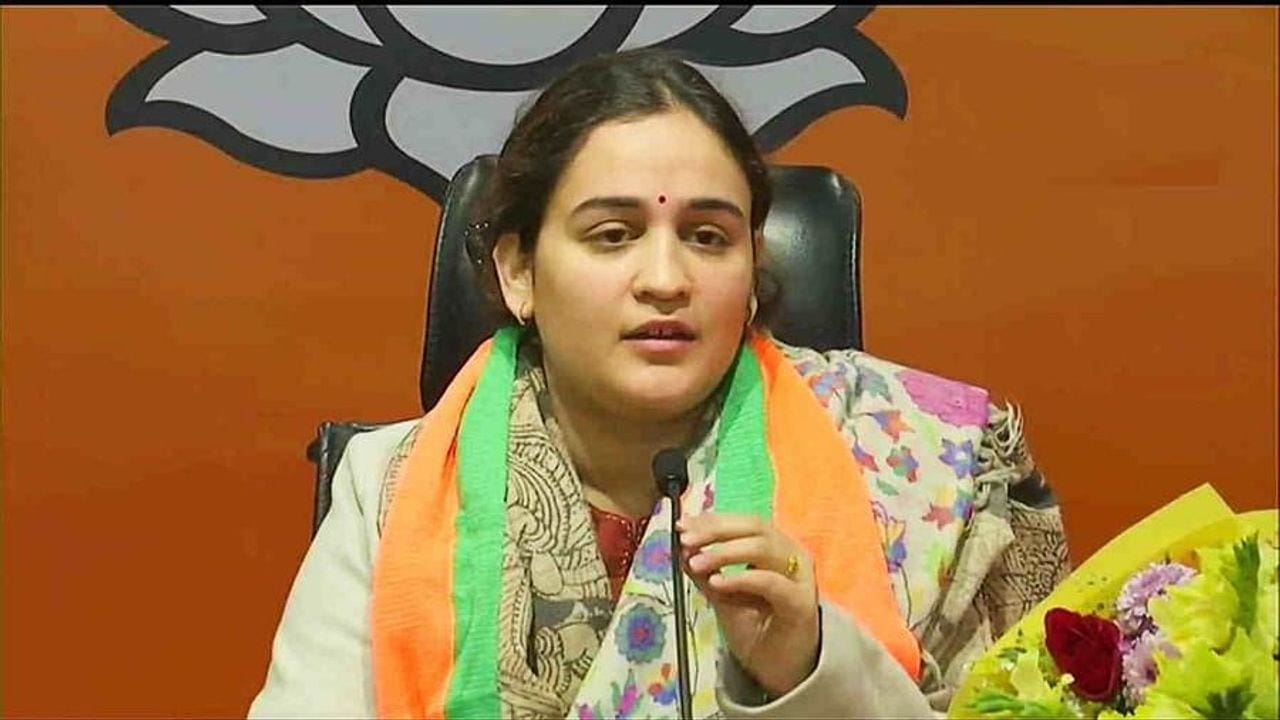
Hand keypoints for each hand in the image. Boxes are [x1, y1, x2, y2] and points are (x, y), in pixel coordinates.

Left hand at [676, 513, 819, 696]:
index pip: (743, 523)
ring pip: (762, 548)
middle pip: (754, 527)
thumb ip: (706, 571)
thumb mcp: (723, 596)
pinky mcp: (801, 602)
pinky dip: (740, 578)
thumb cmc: (758, 630)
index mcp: (775, 547)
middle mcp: (792, 554)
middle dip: (716, 530)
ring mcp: (800, 577)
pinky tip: (717, 583)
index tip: (682, 526)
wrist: (781, 672)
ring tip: (695, 563)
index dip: (712, 521)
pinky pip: (770, 582)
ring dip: (724, 552)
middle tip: (686, 540)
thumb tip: (683, 547)